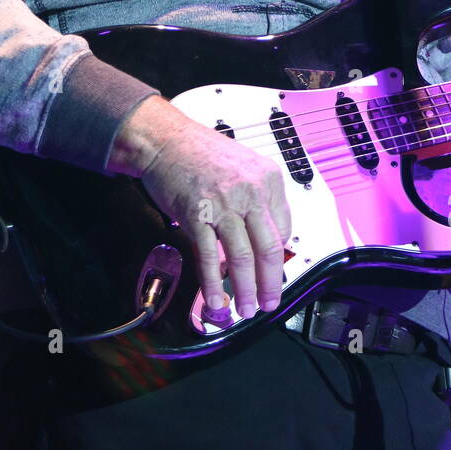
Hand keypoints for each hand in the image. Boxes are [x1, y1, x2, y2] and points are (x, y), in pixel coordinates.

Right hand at [109, 96, 291, 316]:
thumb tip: (261, 240)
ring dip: (246, 289)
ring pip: (243, 257)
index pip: (284, 228)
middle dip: (271, 283)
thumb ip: (256, 201)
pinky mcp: (197, 215)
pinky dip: (213, 282)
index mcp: (268, 179)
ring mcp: (224, 204)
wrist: (166, 140)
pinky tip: (215, 298)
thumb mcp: (243, 168)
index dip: (279, 257)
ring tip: (245, 309)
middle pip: (270, 248)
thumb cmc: (201, 153)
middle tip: (269, 303)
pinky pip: (209, 256)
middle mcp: (251, 191)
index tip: (273, 273)